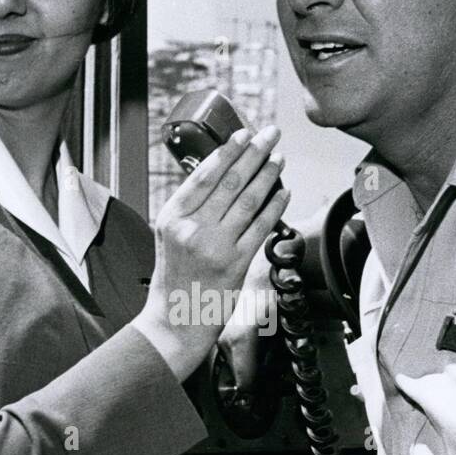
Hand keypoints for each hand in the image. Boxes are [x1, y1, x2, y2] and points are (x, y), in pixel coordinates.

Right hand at [134, 126, 287, 381]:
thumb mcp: (171, 236)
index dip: (227, 151)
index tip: (243, 134)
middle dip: (254, 152)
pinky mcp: (236, 263)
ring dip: (268, 174)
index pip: (203, 175)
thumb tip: (222, 176)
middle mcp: (193, 228)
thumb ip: (191, 209)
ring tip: (279, 158)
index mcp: (173, 217)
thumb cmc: (175, 278)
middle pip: (231, 181)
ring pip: (249, 200)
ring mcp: (216, 246)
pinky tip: (284, 192)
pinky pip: (261, 227)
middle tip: (270, 135)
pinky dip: (275, 206)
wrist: (175, 320)